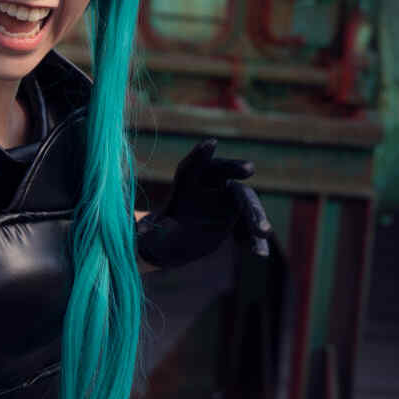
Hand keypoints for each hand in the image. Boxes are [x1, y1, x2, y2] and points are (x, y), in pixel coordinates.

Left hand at [136, 138, 272, 268]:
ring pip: (245, 203)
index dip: (200, 155)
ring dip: (255, 215)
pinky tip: (260, 255)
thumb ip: (145, 228)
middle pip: (228, 184)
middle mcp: (210, 188)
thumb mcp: (148, 230)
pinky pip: (247, 229)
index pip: (194, 166)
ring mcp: (226, 204)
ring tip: (262, 232)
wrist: (170, 243)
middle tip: (248, 169)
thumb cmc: (154, 231)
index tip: (210, 143)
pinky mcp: (235, 221)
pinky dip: (254, 241)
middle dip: (237, 176)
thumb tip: (137, 233)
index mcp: (187, 182)